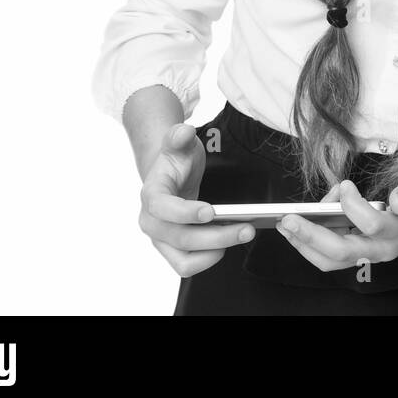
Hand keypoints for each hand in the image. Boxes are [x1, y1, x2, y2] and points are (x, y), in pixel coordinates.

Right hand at [137, 122, 255, 276]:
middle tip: (247, 228)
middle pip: (180, 238)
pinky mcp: (172, 251)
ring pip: (184, 260)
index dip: (185, 212)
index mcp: (151, 194)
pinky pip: (188, 266)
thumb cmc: (176, 160)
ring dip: (214, 252)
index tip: (211, 211)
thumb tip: (183, 131)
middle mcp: (151, 222)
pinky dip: (209, 259)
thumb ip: (178, 136)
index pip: (161, 208)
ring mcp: (161, 240)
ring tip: (241, 235)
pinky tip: (228, 243)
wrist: (170, 176)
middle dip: (216, 236)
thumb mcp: (178, 143)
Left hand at [275, 168, 397, 270]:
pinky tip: (299, 226)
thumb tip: (395, 200)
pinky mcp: (360, 253)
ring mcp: (370, 254)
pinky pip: (330, 257)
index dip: (353, 205)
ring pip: (331, 260)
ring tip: (286, 224)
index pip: (371, 224)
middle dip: (311, 235)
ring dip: (304, 244)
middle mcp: (383, 249)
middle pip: (342, 251)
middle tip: (289, 218)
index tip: (345, 185)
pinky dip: (310, 244)